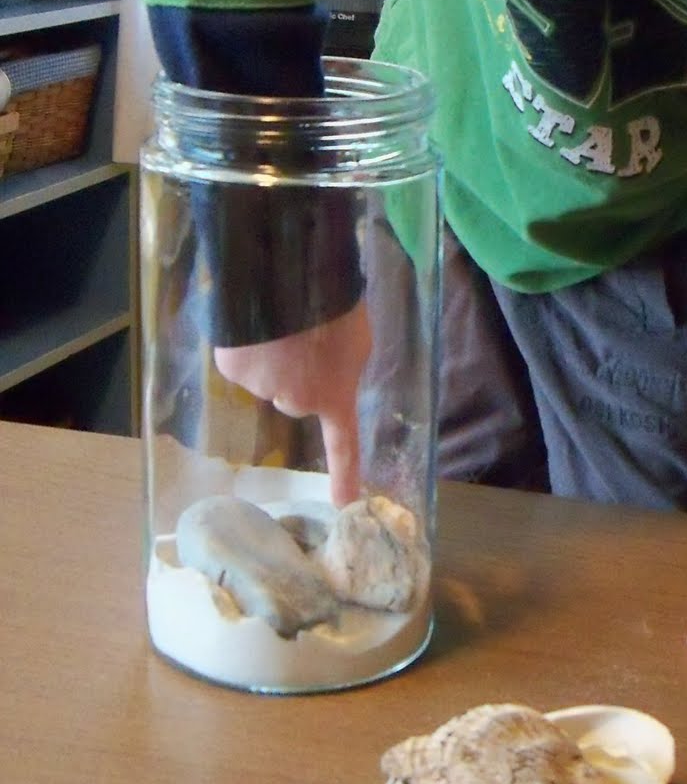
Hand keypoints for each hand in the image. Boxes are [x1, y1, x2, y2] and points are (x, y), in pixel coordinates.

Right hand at [212, 299, 371, 507]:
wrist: (291, 278)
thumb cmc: (335, 305)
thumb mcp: (357, 340)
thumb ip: (343, 368)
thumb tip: (323, 374)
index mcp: (334, 395)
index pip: (343, 445)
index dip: (345, 475)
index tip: (345, 505)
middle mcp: (295, 401)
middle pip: (293, 395)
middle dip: (298, 372)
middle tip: (306, 335)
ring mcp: (261, 386)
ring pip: (265, 375)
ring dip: (273, 353)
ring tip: (283, 319)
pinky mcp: (232, 368)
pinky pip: (241, 358)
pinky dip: (246, 342)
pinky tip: (256, 318)